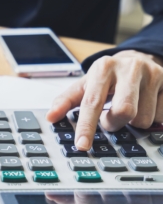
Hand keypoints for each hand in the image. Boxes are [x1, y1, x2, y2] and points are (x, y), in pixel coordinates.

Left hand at [46, 50, 162, 149]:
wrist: (137, 59)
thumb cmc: (107, 77)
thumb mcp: (85, 84)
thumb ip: (66, 100)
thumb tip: (50, 117)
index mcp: (103, 68)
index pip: (93, 102)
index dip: (86, 126)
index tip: (82, 144)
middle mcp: (129, 68)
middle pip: (124, 111)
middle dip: (115, 123)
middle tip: (111, 119)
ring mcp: (153, 75)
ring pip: (144, 119)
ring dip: (133, 123)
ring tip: (128, 109)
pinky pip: (160, 117)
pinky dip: (150, 118)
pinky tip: (145, 106)